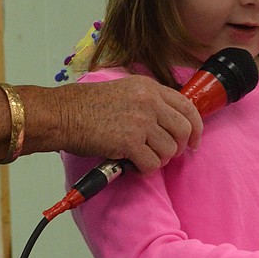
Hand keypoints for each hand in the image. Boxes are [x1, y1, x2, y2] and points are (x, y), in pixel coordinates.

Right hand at [57, 76, 202, 172]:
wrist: (63, 114)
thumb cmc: (86, 106)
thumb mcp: (124, 91)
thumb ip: (148, 101)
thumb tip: (168, 122)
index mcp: (149, 88)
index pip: (188, 107)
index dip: (195, 128)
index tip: (193, 141)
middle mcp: (149, 102)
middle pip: (184, 131)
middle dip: (178, 148)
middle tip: (164, 155)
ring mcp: (140, 122)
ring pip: (169, 151)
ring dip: (156, 160)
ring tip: (138, 157)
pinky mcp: (130, 142)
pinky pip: (152, 164)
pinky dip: (143, 170)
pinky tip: (130, 165)